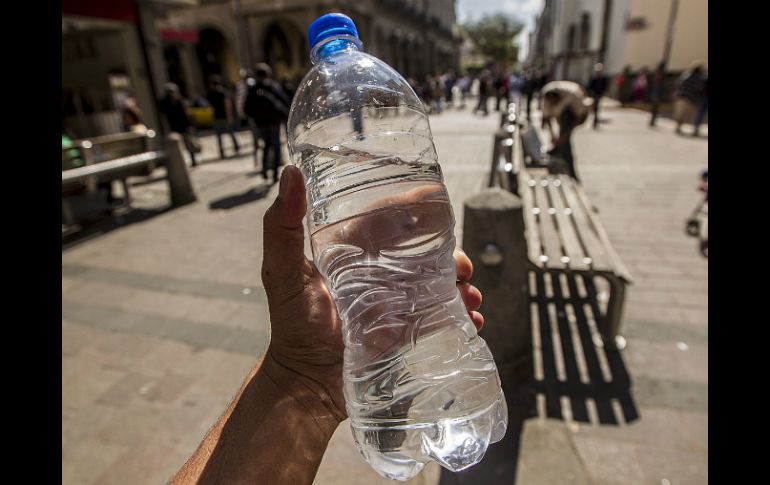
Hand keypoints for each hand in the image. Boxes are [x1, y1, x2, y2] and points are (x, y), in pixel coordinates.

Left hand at [261, 165, 483, 421]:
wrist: (308, 382)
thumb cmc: (292, 325)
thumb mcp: (283, 272)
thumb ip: (281, 228)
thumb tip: (290, 172)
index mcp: (353, 249)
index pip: (391, 219)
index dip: (417, 210)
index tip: (439, 208)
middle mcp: (378, 269)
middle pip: (424, 249)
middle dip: (451, 252)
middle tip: (463, 267)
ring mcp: (395, 299)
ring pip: (438, 280)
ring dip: (461, 284)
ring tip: (470, 296)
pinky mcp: (407, 327)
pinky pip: (440, 313)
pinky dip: (461, 313)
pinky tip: (471, 319)